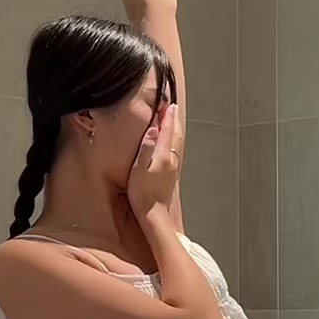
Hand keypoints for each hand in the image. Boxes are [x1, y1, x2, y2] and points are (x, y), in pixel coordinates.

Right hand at [127, 103, 181, 220]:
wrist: (156, 214)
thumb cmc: (144, 194)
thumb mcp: (140, 168)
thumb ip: (147, 147)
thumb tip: (154, 129)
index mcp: (163, 155)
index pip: (167, 130)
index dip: (167, 115)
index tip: (167, 103)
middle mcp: (172, 159)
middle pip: (175, 134)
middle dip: (173, 119)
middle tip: (171, 106)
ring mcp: (173, 166)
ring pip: (178, 141)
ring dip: (176, 128)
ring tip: (173, 118)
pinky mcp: (172, 173)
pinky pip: (176, 149)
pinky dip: (175, 139)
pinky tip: (172, 141)